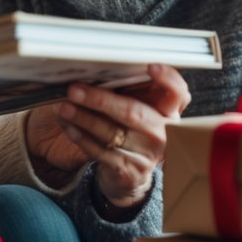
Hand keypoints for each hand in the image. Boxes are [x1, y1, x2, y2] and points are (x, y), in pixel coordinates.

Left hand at [51, 64, 189, 207]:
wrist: (129, 174)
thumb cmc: (129, 132)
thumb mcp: (136, 111)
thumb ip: (127, 93)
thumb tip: (93, 72)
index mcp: (168, 111)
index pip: (177, 92)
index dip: (168, 78)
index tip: (151, 67)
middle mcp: (164, 132)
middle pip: (133, 111)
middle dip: (100, 99)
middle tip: (73, 90)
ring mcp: (148, 153)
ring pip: (112, 132)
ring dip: (83, 118)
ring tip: (63, 108)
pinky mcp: (130, 170)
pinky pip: (102, 151)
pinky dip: (81, 137)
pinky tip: (69, 127)